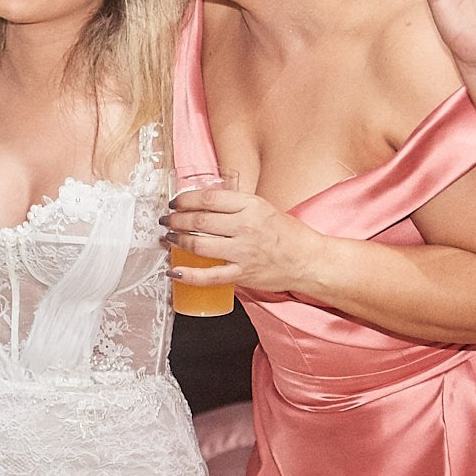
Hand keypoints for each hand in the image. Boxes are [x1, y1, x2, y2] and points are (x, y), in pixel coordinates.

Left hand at [164, 183, 321, 293]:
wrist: (308, 260)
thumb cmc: (287, 233)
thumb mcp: (263, 207)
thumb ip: (235, 205)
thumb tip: (204, 202)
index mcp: (251, 206)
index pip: (208, 199)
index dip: (185, 199)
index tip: (175, 202)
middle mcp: (245, 227)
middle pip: (199, 220)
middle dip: (176, 220)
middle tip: (167, 220)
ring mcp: (243, 252)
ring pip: (199, 245)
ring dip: (178, 241)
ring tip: (169, 238)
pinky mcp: (242, 274)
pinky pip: (209, 276)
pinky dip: (188, 275)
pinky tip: (175, 271)